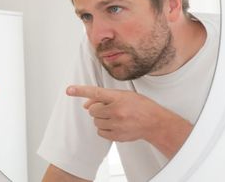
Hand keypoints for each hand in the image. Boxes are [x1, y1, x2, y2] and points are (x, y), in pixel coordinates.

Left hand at [67, 85, 191, 157]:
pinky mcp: (117, 136)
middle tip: (109, 109)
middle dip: (97, 109)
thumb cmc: (140, 106)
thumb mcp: (124, 95)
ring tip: (114, 117)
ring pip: (95, 121)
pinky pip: (100, 132)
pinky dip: (104, 129)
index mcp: (118, 98)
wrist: (155, 123)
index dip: (80, 91)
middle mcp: (116, 111)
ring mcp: (116, 124)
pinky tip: (115, 125)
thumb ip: (104, 97)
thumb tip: (86, 104)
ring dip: (101, 119)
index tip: (69, 90)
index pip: (95, 92)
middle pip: (92, 110)